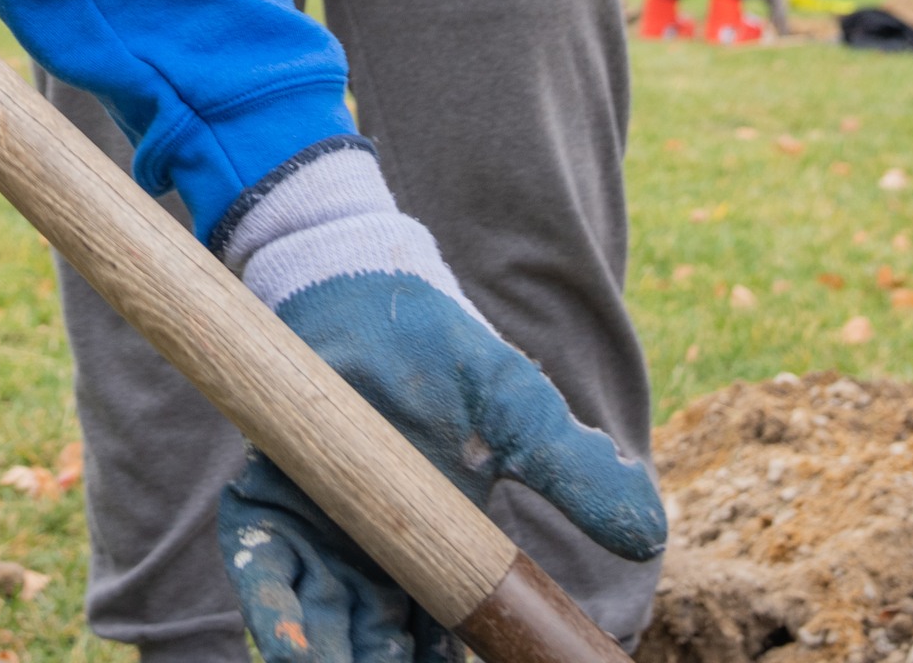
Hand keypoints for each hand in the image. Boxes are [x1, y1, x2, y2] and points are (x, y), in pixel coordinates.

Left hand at [218, 274, 663, 662]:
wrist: (363, 287)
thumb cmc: (445, 351)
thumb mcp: (517, 410)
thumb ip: (572, 470)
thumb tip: (650, 533)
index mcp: (437, 547)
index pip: (444, 633)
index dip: (451, 661)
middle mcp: (373, 554)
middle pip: (376, 641)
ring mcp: (317, 529)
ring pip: (322, 619)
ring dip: (328, 654)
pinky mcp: (267, 499)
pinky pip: (263, 567)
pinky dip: (275, 607)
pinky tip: (295, 640)